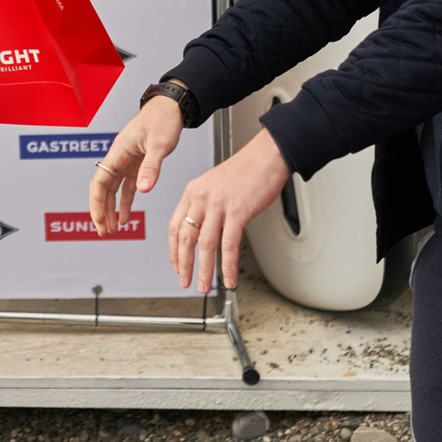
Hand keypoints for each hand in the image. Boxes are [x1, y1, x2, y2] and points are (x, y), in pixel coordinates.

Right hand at [90, 90, 185, 236]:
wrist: (171, 105)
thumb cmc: (163, 118)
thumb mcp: (159, 144)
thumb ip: (151, 167)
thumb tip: (143, 189)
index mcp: (118, 152)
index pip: (100, 182)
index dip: (96, 204)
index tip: (99, 221)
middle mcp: (118, 157)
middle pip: (103, 189)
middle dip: (101, 211)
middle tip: (104, 231)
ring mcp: (127, 161)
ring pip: (113, 190)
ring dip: (111, 209)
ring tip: (112, 228)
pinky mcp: (136, 163)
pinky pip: (126, 186)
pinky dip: (125, 202)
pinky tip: (125, 216)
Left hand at [168, 131, 291, 292]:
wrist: (267, 156)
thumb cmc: (245, 170)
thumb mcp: (214, 184)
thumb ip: (205, 205)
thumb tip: (203, 230)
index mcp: (192, 191)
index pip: (174, 226)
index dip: (174, 250)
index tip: (176, 264)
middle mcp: (201, 198)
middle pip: (185, 238)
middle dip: (184, 264)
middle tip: (185, 281)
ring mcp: (218, 205)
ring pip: (205, 245)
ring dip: (204, 270)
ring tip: (204, 285)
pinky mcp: (237, 211)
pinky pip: (229, 245)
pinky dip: (227, 265)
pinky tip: (228, 277)